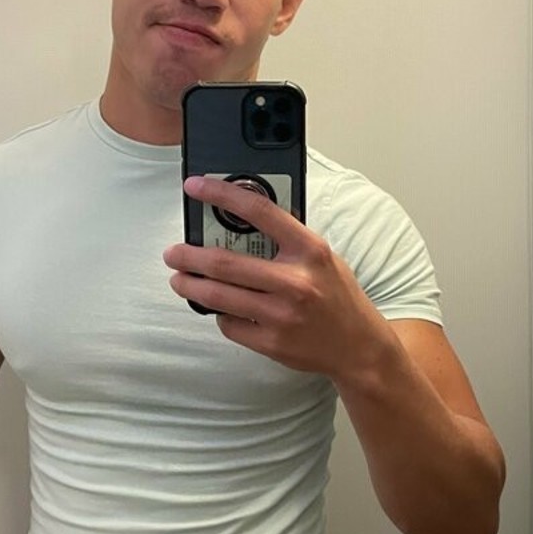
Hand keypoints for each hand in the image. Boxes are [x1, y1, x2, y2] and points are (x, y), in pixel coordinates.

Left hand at [164, 176, 393, 381]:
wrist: (358, 346)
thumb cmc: (337, 295)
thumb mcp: (321, 256)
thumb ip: (286, 239)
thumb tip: (238, 217)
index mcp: (309, 250)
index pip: (259, 211)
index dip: (221, 194)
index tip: (196, 187)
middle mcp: (295, 282)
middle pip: (224, 263)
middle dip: (189, 256)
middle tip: (173, 253)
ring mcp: (281, 315)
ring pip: (218, 297)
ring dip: (190, 286)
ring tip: (180, 280)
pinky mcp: (271, 343)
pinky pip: (229, 324)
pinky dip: (220, 314)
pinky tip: (223, 309)